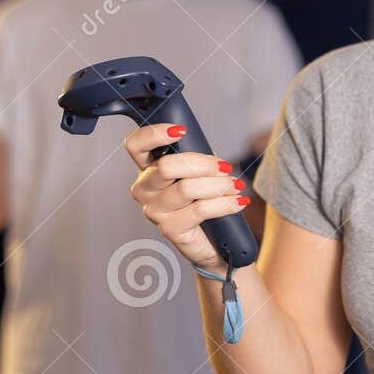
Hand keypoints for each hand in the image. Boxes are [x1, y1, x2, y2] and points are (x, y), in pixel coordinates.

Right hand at [124, 123, 248, 273]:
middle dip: (203, 164)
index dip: (154, 134)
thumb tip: (209, 151)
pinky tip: (238, 202)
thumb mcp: (197, 173)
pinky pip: (200, 210)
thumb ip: (194, 158)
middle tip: (225, 168)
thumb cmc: (203, 201)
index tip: (181, 131)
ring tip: (235, 186)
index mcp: (147, 169)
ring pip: (187, 188)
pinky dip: (225, 203)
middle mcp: (144, 189)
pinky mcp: (170, 229)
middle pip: (167, 166)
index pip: (135, 145)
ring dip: (218, 184)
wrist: (213, 242)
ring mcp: (154, 211)